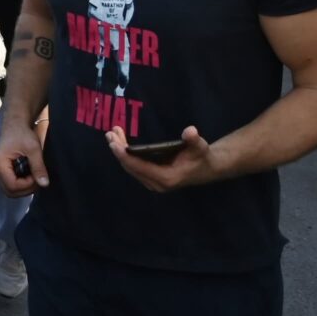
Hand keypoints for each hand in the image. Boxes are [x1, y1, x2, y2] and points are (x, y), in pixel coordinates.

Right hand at [0, 116, 47, 194]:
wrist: (15, 124)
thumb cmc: (22, 133)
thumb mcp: (33, 149)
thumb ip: (38, 167)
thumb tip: (45, 184)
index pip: (12, 185)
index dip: (27, 185)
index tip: (37, 176)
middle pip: (9, 191)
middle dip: (26, 189)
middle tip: (38, 180)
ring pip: (9, 189)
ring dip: (24, 187)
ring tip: (34, 178)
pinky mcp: (1, 170)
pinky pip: (10, 183)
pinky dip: (21, 183)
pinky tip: (29, 176)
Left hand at [106, 124, 223, 191]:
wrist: (206, 169)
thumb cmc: (201, 156)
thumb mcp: (200, 147)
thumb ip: (194, 140)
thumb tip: (190, 132)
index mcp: (166, 178)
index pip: (138, 166)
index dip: (124, 155)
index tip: (113, 143)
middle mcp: (156, 184)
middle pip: (131, 167)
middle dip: (118, 150)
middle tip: (110, 133)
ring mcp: (153, 183)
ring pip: (130, 167)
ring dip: (120, 152)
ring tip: (113, 134)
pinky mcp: (151, 179)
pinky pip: (134, 167)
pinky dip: (126, 155)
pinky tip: (120, 142)